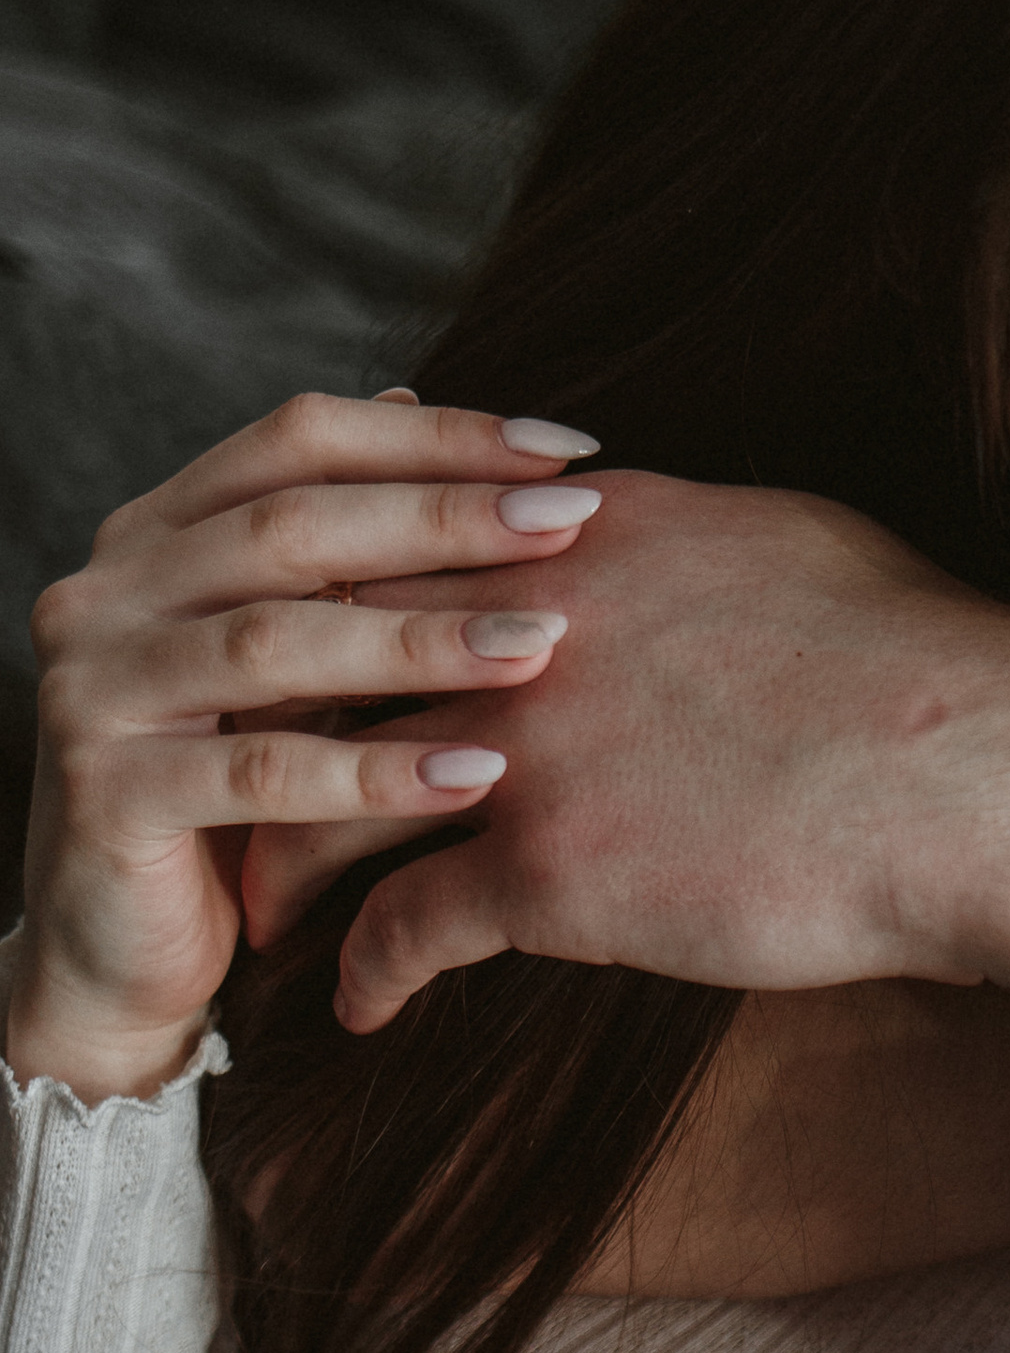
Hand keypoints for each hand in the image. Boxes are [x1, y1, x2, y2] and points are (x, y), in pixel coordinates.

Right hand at [10, 392, 598, 1102]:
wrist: (120, 946)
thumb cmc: (232, 788)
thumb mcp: (289, 651)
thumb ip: (337, 546)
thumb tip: (425, 406)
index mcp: (156, 532)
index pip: (299, 440)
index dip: (435, 439)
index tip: (565, 447)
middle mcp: (108, 592)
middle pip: (291, 526)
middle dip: (444, 520)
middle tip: (571, 523)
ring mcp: (94, 689)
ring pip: (273, 642)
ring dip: (421, 641)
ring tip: (543, 643)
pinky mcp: (106, 794)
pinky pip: (261, 774)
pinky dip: (376, 773)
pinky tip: (479, 771)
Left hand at [238, 473, 1009, 1032]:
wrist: (997, 781)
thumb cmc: (936, 669)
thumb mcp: (794, 545)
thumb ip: (683, 537)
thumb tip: (643, 524)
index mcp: (595, 529)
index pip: (408, 550)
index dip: (337, 610)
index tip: (298, 659)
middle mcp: (534, 618)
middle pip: (334, 661)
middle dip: (267, 730)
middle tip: (230, 784)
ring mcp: (531, 742)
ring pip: (333, 794)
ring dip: (281, 858)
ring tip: (257, 909)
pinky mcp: (552, 868)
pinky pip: (403, 924)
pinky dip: (363, 969)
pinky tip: (353, 1006)